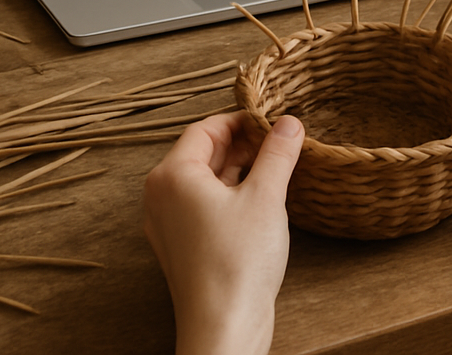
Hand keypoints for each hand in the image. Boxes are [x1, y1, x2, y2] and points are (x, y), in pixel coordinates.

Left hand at [143, 112, 303, 354]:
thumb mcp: (265, 197)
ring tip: (271, 168)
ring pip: (202, 180)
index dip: (239, 121)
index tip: (268, 121)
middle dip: (240, 145)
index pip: (205, 129)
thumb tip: (289, 123)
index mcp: (173, 174)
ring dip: (236, 170)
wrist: (223, 329)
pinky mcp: (180, 246)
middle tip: (275, 142)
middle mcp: (161, 195)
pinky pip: (201, 205)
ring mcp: (167, 223)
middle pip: (202, 153)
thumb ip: (277, 154)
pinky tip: (257, 199)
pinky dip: (227, 195)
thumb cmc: (237, 264)